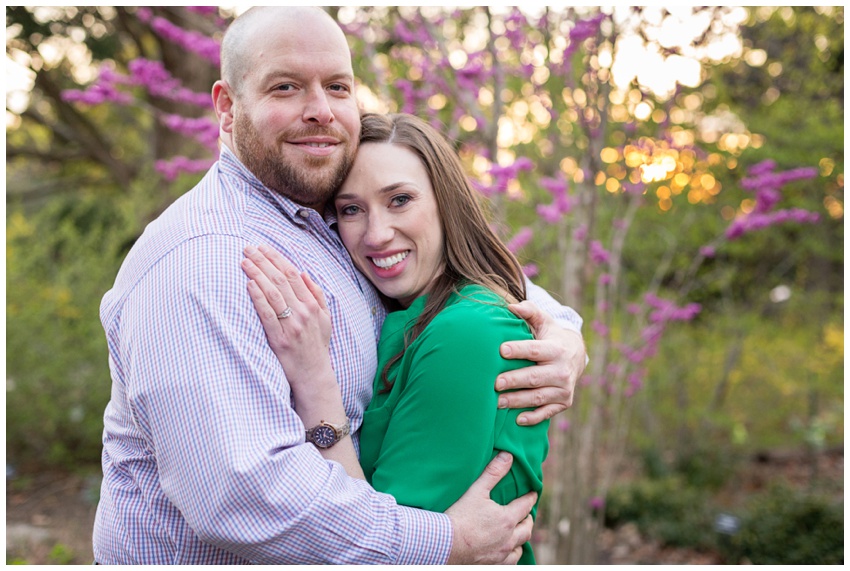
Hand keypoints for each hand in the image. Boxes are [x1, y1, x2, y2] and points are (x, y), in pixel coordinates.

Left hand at [241, 244, 334, 391]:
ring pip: (273, 293)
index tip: (263, 247)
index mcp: (313, 305)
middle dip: (263, 261)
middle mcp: (303, 312)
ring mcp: (291, 325)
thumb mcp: (325, 319)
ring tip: (244, 262)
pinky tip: (249, 285)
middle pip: (280, 280)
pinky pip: (267, 314)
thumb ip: (317, 295)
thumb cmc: (317, 346)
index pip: (293, 274)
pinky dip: (258, 298)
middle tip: (247, 248)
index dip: (276, 258)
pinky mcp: (279, 339)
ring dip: (257, 274)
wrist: (314, 375)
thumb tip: (304, 273)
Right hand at [445, 452, 536, 564]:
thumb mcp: (477, 490)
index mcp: (507, 519)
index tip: (533, 493)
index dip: (530, 498)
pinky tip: (507, 552)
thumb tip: (508, 456)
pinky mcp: (493, 565)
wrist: (445, 544)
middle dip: (528, 519)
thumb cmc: (460, 516)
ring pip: (520, 547)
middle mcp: (509, 538)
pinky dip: (512, 555)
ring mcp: (501, 554)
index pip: (526, 506)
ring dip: (521, 538)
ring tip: (518, 533)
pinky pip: (510, 562)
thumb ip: (493, 472)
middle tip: (527, 514)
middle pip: (527, 528)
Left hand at [497, 300, 585, 425]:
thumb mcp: (544, 322)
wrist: (576, 355)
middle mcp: (562, 370)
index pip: (535, 350)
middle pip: (535, 377)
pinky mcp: (564, 402)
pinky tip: (518, 419)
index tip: (501, 350)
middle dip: (514, 380)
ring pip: (539, 397)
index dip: (519, 350)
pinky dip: (534, 418)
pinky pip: (547, 412)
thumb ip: (529, 312)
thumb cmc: (551, 336)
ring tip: (497, 403)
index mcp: (556, 349)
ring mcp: (564, 388)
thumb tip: (511, 307)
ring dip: (518, 401)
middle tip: (494, 383)